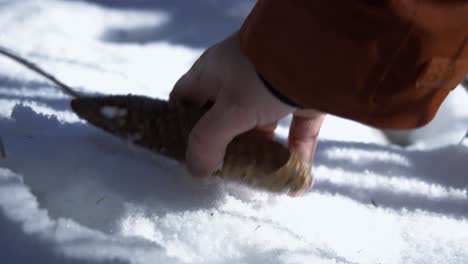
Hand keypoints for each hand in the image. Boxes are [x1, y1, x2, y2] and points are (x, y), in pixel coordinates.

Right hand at [170, 31, 324, 177]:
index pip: (186, 99)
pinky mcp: (303, 96)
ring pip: (262, 126)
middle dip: (225, 147)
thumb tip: (196, 170)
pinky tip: (299, 180)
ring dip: (262, 153)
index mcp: (213, 73)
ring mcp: (273, 87)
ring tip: (260, 180)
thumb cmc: (262, 77)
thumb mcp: (230, 110)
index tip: (186, 154)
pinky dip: (297, 152)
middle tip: (225, 173)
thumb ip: (208, 142)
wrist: (320, 49)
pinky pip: (296, 129)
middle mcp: (240, 78)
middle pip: (224, 118)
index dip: (181, 125)